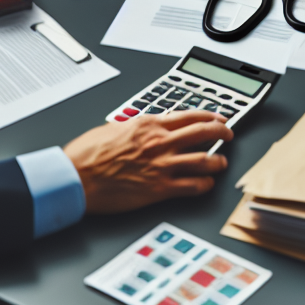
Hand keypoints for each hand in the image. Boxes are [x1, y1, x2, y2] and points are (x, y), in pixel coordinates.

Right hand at [63, 109, 231, 213]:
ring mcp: (162, 165)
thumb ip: (137, 127)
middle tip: (229, 134)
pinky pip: (192, 186)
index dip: (210, 115)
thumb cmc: (87, 154)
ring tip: (221, 162)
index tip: (218, 117)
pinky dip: (204, 184)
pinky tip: (206, 184)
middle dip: (222, 132)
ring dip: (218, 161)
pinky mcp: (159, 188)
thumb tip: (147, 127)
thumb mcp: (115, 128)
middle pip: (204, 132)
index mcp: (149, 125)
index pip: (190, 115)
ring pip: (204, 159)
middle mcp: (160, 142)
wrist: (75, 177)